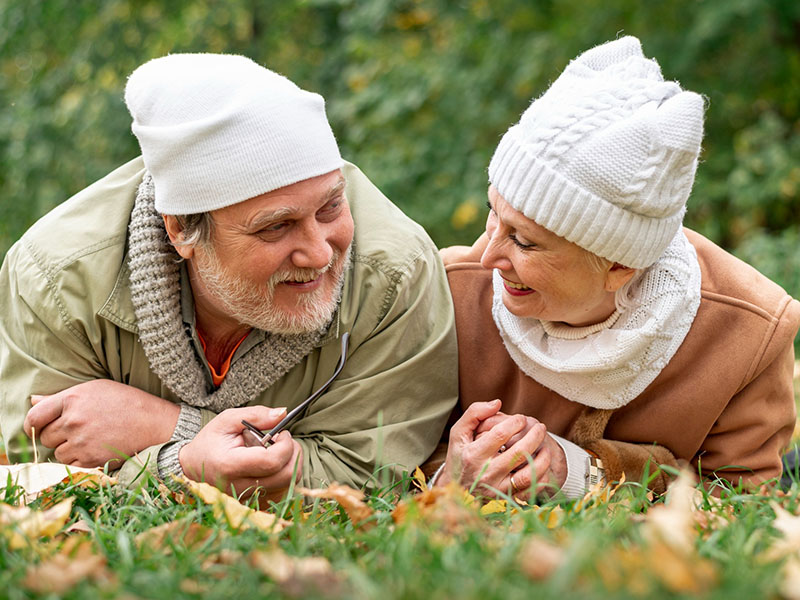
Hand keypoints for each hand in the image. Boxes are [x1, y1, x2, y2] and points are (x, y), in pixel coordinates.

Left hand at [23, 380, 180, 468]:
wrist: (155, 423)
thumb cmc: (127, 402)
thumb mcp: (96, 389)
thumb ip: (62, 397)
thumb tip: (33, 401)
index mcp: (72, 399)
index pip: (35, 417)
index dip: (32, 425)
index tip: (37, 428)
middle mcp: (73, 420)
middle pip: (46, 437)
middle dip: (57, 436)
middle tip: (77, 431)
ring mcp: (82, 441)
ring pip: (58, 453)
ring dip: (68, 449)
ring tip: (90, 440)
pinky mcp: (91, 459)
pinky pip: (70, 465)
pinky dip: (79, 460)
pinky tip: (94, 450)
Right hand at [179, 406, 301, 503]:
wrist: (192, 467)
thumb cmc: (211, 441)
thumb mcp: (227, 420)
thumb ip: (256, 415)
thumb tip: (283, 413)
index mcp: (231, 465)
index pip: (271, 462)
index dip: (285, 445)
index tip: (282, 433)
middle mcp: (241, 486)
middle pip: (286, 476)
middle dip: (293, 453)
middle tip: (283, 439)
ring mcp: (248, 497)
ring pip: (288, 484)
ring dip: (291, 462)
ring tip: (277, 449)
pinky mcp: (255, 501)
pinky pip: (283, 489)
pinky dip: (285, 472)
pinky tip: (273, 461)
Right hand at [436, 400, 566, 499]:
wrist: (456, 489)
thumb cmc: (459, 456)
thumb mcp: (458, 432)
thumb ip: (474, 413)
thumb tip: (497, 403)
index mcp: (473, 455)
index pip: (500, 435)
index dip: (515, 423)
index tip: (521, 418)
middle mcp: (485, 473)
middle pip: (518, 453)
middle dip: (535, 436)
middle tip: (540, 427)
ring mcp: (497, 488)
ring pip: (528, 475)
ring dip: (542, 458)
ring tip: (545, 446)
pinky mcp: (506, 498)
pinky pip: (530, 490)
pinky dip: (541, 476)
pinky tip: (541, 464)